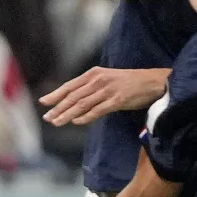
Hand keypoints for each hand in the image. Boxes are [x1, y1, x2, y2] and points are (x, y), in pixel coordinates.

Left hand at [39, 67, 169, 126]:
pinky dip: (86, 117)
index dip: (56, 94)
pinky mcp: (118, 100)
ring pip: (82, 104)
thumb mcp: (108, 79)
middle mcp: (99, 80)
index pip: (71, 85)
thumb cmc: (130, 82)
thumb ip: (91, 87)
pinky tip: (77, 122)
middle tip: (47, 118)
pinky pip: (97, 110)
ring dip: (68, 114)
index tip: (44, 102)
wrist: (152, 81)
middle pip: (74, 96)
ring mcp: (108, 90)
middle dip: (58, 107)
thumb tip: (73, 101)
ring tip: (57, 122)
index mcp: (95, 73)